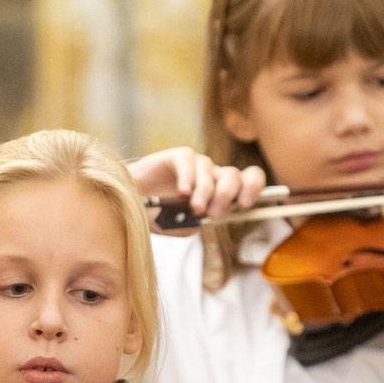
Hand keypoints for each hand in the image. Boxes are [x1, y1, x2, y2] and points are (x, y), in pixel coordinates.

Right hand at [127, 148, 269, 229]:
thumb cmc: (160, 216)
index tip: (245, 204)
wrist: (130, 208)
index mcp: (221, 192)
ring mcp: (195, 165)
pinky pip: (188, 160)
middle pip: (233, 175)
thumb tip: (210, 215)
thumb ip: (200, 222)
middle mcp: (212, 176)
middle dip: (226, 196)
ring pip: (211, 171)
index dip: (253, 188)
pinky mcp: (176, 157)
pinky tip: (183, 192)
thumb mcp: (184, 225)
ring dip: (205, 192)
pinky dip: (188, 177)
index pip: (249, 180)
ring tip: (195, 208)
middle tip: (213, 213)